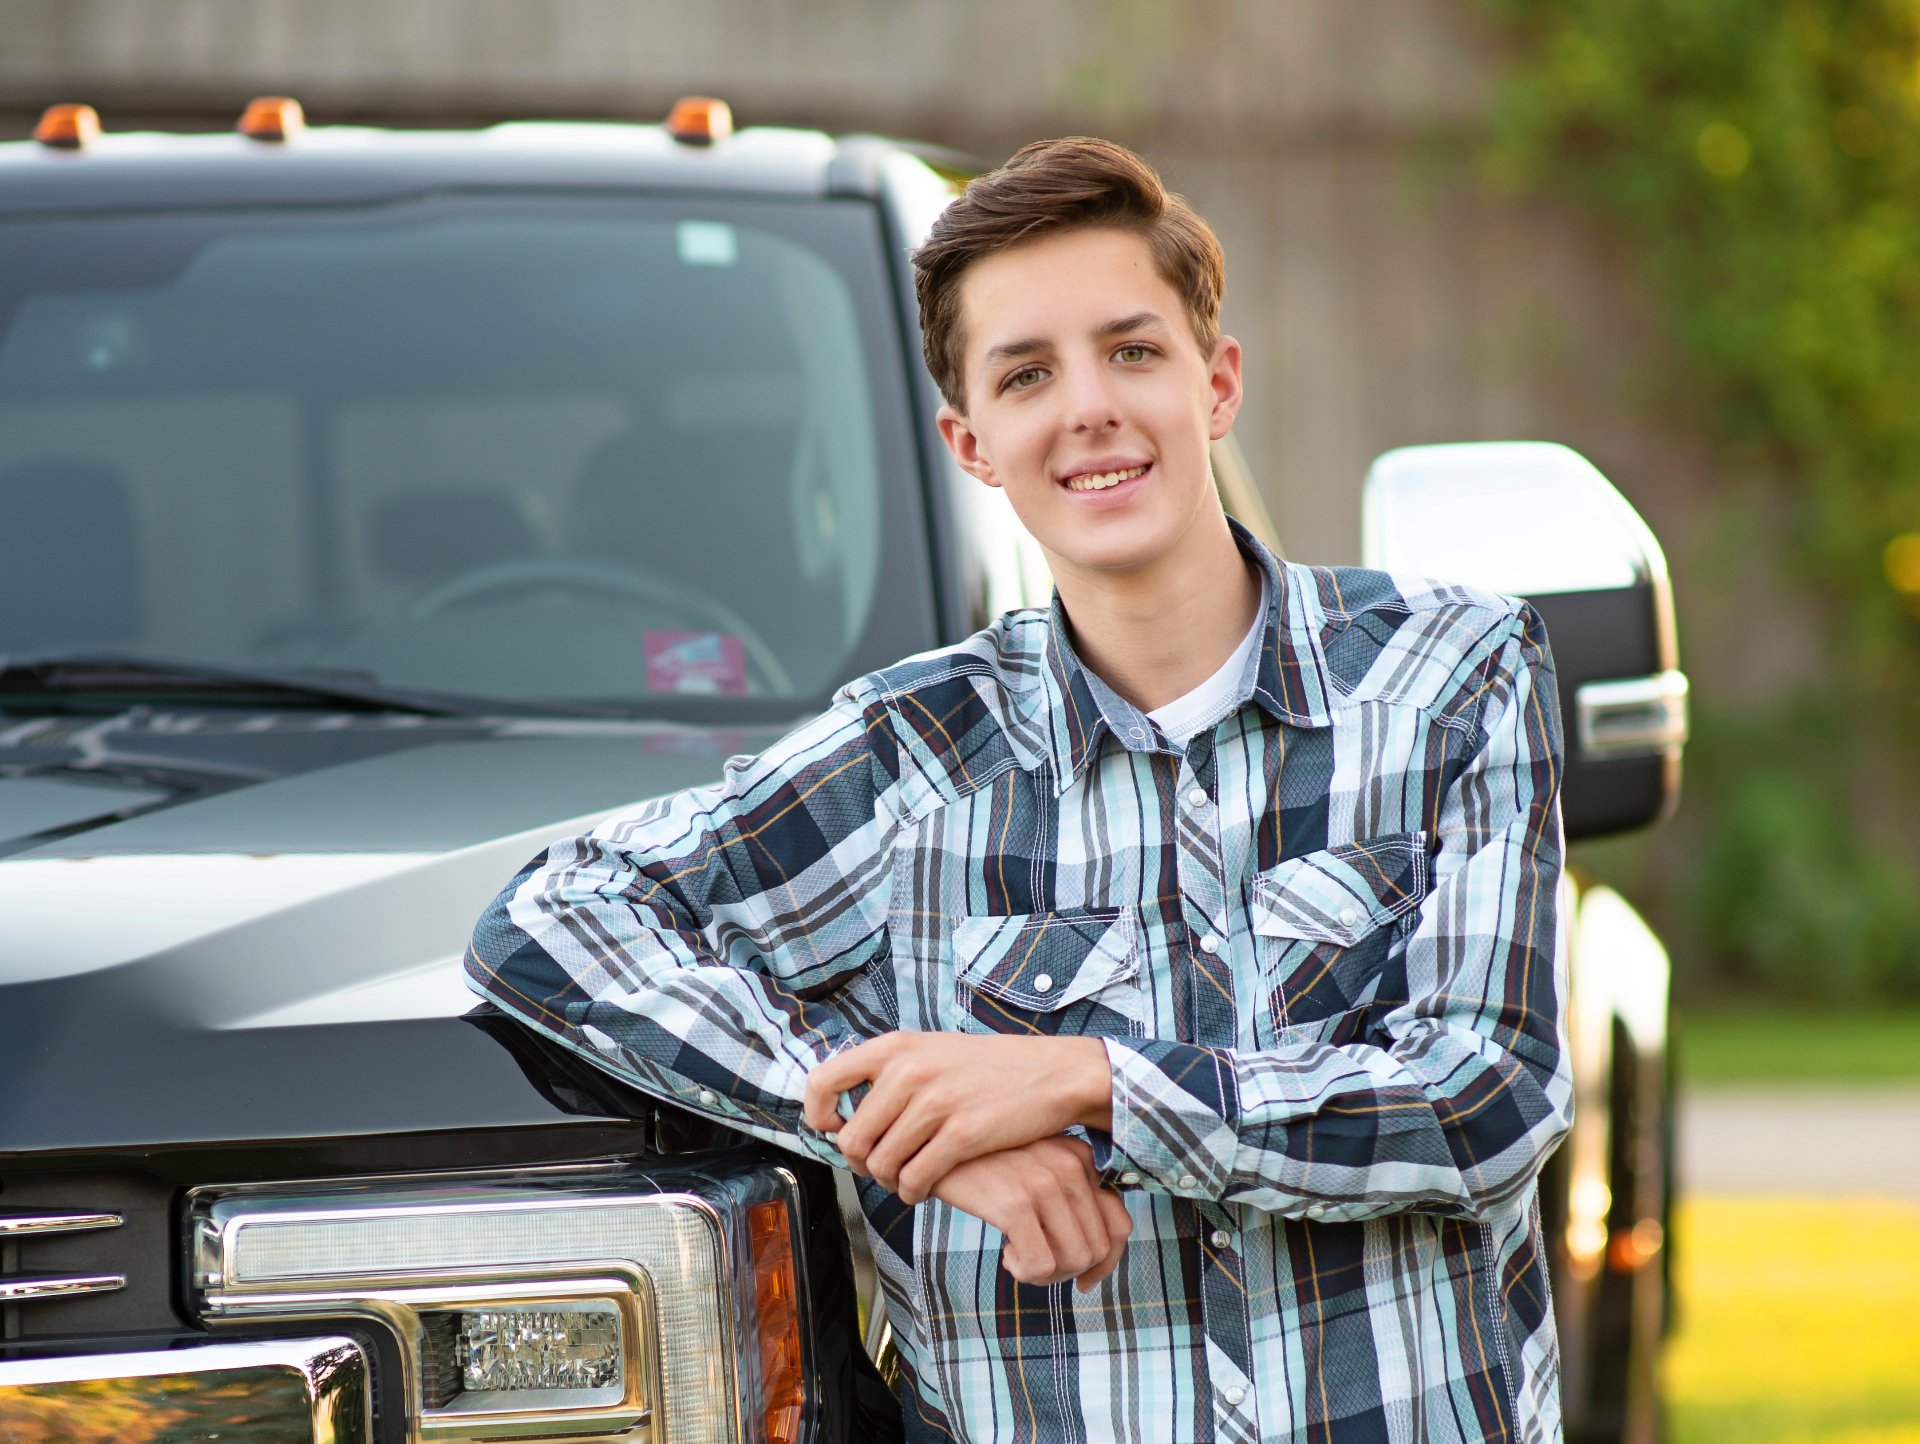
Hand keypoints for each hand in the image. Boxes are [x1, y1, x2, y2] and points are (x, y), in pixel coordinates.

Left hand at [804, 1031, 1111, 1203]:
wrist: (1052, 1073)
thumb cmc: (987, 1067)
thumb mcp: (932, 1050)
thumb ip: (889, 1072)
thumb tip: (842, 1109)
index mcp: (896, 1046)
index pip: (822, 1081)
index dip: (818, 1116)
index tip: (834, 1132)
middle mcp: (909, 1071)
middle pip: (852, 1139)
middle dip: (862, 1162)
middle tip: (881, 1166)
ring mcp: (936, 1103)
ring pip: (881, 1165)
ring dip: (890, 1181)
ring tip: (907, 1176)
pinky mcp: (962, 1134)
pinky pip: (915, 1179)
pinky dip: (914, 1191)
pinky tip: (926, 1187)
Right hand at [933, 1137, 1131, 1290]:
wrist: (926, 1143)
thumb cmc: (980, 1163)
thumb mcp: (1031, 1169)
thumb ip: (1067, 1197)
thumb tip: (1093, 1259)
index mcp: (1078, 1157)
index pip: (1119, 1225)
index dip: (1104, 1263)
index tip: (1082, 1278)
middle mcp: (1069, 1166)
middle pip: (1098, 1249)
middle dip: (1069, 1271)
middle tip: (1036, 1266)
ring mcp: (1044, 1182)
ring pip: (1075, 1260)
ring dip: (1047, 1274)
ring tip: (1018, 1258)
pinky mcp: (1014, 1203)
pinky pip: (1041, 1265)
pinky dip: (1026, 1272)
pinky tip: (1005, 1254)